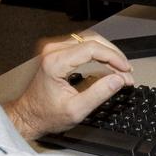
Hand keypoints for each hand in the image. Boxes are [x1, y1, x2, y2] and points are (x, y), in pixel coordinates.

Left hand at [4, 31, 134, 140]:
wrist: (29, 115)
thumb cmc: (46, 114)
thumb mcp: (76, 110)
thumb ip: (100, 93)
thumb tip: (119, 79)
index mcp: (55, 62)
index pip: (92, 48)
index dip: (113, 57)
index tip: (126, 69)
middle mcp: (53, 51)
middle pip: (92, 40)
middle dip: (114, 54)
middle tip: (127, 69)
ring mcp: (54, 49)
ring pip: (89, 39)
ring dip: (108, 52)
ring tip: (120, 67)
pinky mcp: (57, 52)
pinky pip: (83, 44)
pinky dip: (99, 53)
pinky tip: (108, 63)